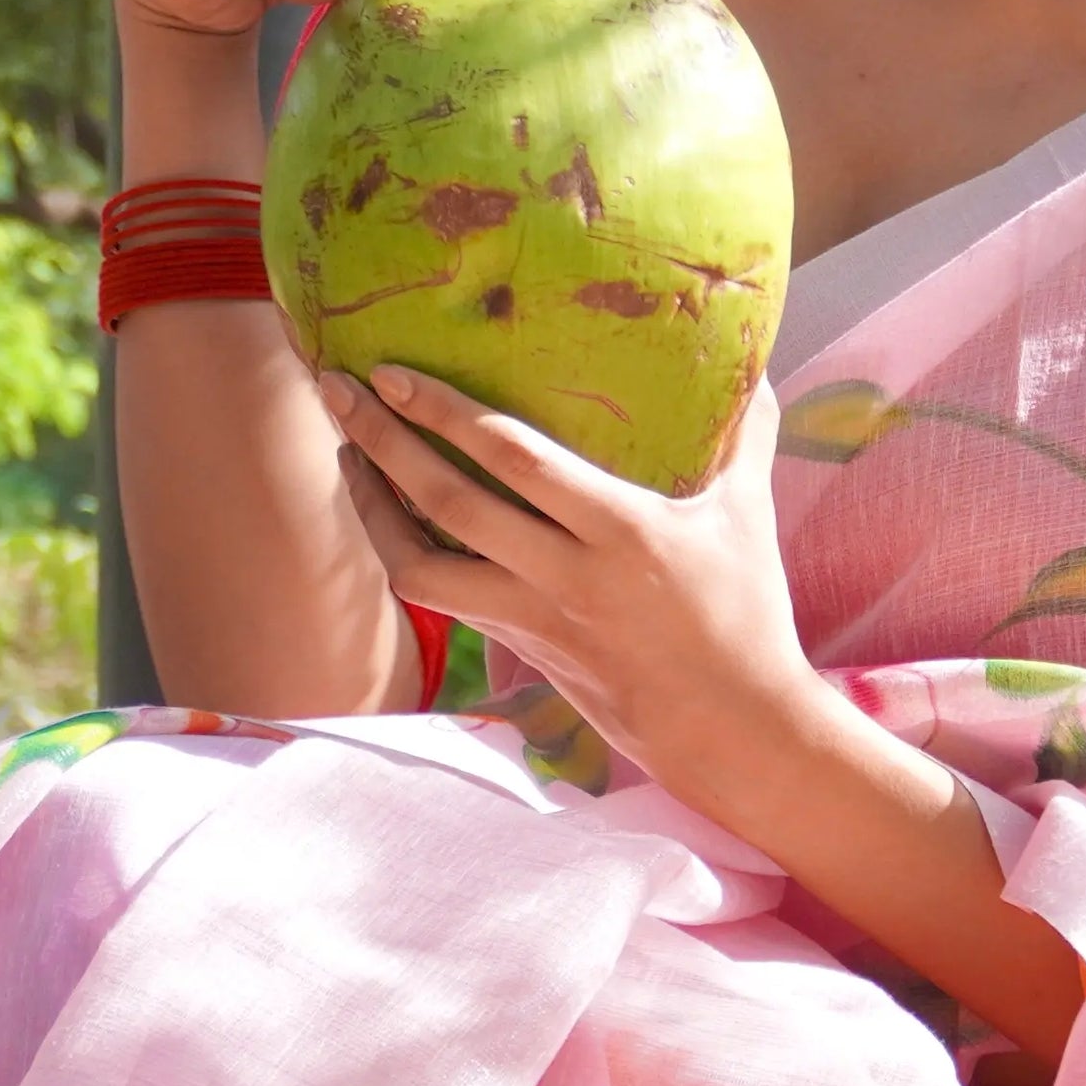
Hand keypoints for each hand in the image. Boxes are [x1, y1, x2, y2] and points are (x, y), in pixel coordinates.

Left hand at [318, 363, 823, 799]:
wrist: (729, 729)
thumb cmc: (745, 614)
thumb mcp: (750, 515)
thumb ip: (744, 432)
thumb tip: (748, 357)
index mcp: (622, 533)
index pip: (516, 460)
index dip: (447, 414)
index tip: (394, 371)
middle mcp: (565, 577)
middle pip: (447, 504)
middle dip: (383, 442)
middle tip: (335, 386)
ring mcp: (532, 618)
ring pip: (421, 565)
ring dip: (372, 506)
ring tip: (348, 451)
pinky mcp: (518, 646)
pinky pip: (441, 595)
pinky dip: (403, 549)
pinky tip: (387, 512)